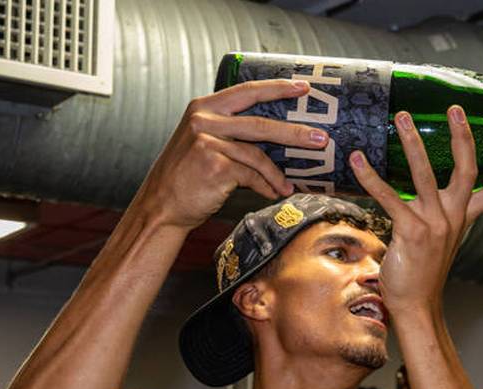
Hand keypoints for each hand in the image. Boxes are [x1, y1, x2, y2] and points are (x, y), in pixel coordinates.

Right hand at [131, 79, 329, 229]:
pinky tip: (271, 193)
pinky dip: (265, 186)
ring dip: (278, 173)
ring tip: (290, 185)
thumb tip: (278, 136)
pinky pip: (252, 176)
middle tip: (320, 138)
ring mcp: (208, 142)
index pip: (247, 91)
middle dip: (295, 132)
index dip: (277, 88)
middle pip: (261, 123)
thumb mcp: (203, 142)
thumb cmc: (188, 176)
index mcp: (204, 107)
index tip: (304, 88)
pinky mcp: (214, 166)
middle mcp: (204, 120)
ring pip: (258, 154)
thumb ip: (231, 131)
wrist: (161, 206)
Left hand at [350, 105, 482, 314]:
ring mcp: (434, 225)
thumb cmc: (420, 272)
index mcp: (462, 219)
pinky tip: (358, 161)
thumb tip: (419, 194)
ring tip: (402, 118)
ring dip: (414, 144)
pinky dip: (372, 178)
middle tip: (454, 109)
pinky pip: (390, 198)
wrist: (415, 305)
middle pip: (467, 171)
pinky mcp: (411, 232)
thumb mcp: (436, 240)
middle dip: (462, 137)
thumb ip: (435, 216)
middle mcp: (453, 218)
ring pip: (427, 176)